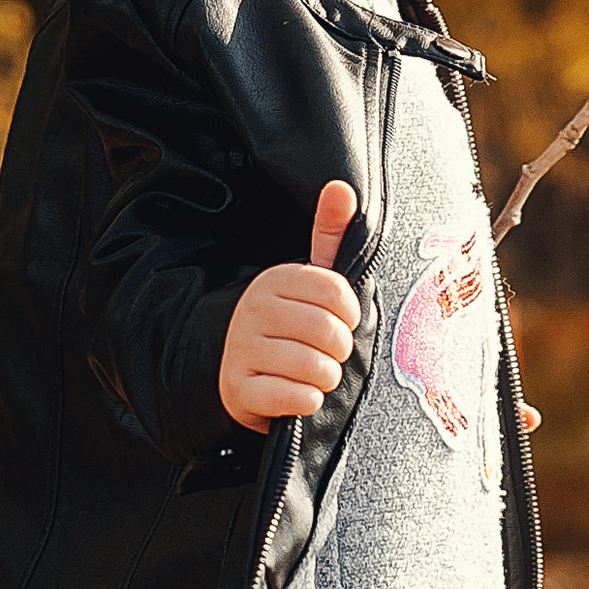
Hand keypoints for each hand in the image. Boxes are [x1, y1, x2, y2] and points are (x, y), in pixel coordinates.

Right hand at [220, 180, 358, 432]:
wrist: (246, 380)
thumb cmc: (290, 330)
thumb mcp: (310, 283)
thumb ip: (330, 236)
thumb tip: (342, 187)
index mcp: (274, 279)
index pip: (337, 293)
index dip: (349, 314)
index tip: (339, 321)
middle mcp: (252, 308)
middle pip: (329, 332)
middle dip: (339, 351)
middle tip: (327, 353)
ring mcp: (241, 349)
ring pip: (315, 367)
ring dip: (325, 378)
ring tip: (314, 374)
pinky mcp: (238, 388)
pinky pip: (296, 397)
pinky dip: (307, 401)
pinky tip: (297, 394)